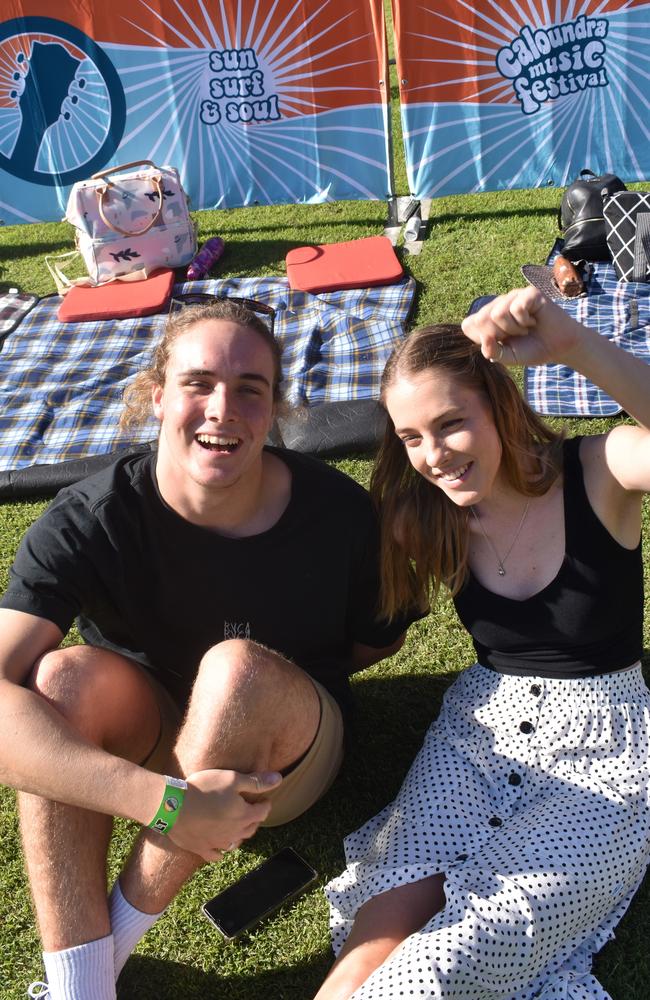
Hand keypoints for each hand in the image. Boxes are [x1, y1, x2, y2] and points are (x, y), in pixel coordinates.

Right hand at [168, 768, 281, 860]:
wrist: (174, 805)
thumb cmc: (205, 789)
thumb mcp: (232, 779)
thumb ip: (256, 781)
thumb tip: (278, 779)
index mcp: (244, 816)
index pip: (263, 812)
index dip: (266, 804)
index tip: (265, 799)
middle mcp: (234, 833)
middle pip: (251, 828)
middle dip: (255, 819)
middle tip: (253, 811)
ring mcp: (217, 843)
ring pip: (236, 843)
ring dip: (240, 835)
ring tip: (238, 826)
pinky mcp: (201, 849)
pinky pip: (216, 855)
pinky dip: (220, 851)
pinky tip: (220, 847)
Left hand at [461, 287, 584, 367]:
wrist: (560, 346)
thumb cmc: (532, 349)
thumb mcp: (508, 357)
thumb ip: (492, 352)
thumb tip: (485, 340)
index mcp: (488, 318)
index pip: (468, 325)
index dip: (482, 338)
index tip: (501, 343)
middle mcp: (498, 304)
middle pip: (481, 319)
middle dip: (499, 335)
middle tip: (515, 336)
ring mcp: (513, 296)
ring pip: (498, 313)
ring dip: (514, 329)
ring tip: (525, 329)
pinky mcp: (528, 293)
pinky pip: (516, 308)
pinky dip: (525, 321)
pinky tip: (534, 320)